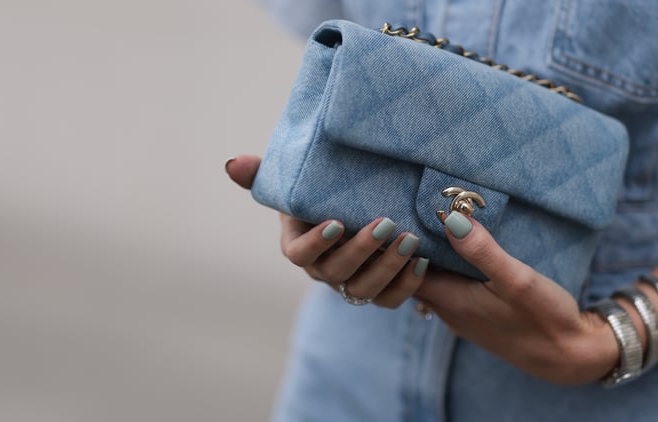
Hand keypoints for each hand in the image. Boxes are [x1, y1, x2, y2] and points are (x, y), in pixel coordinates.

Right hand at [226, 155, 428, 308]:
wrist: (357, 207)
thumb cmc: (321, 191)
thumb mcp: (294, 180)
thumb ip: (262, 173)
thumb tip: (234, 163)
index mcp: (298, 245)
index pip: (299, 254)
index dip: (315, 243)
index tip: (336, 222)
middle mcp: (323, 270)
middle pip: (337, 272)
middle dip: (361, 250)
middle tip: (386, 223)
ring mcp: (351, 284)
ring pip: (365, 289)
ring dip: (388, 267)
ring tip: (410, 240)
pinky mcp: (379, 291)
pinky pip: (391, 299)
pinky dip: (408, 283)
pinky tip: (423, 260)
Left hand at [414, 212, 618, 384]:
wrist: (569, 358)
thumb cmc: (546, 319)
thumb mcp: (518, 279)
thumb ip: (482, 251)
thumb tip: (450, 218)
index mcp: (450, 300)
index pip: (403, 270)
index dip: (394, 243)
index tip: (394, 212)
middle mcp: (449, 311)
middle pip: (412, 275)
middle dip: (407, 247)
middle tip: (408, 209)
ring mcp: (462, 316)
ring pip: (431, 282)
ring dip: (427, 257)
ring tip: (429, 223)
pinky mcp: (477, 317)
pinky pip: (449, 288)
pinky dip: (446, 268)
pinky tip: (459, 251)